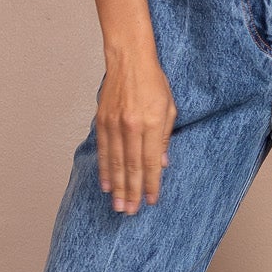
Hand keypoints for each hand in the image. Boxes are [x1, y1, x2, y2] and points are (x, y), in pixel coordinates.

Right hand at [96, 50, 176, 212]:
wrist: (128, 60)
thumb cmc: (153, 82)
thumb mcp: (169, 108)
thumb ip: (165, 138)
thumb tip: (163, 164)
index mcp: (152, 123)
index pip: (152, 161)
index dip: (152, 183)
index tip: (151, 201)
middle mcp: (132, 126)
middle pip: (131, 166)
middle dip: (132, 192)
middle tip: (130, 212)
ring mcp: (114, 124)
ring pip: (115, 162)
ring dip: (117, 187)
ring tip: (118, 205)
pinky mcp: (102, 121)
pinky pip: (103, 151)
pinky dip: (104, 170)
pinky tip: (106, 185)